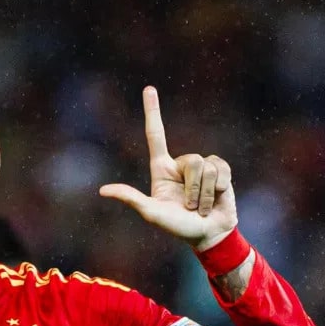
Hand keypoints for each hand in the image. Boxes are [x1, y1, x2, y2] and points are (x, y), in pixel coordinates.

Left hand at [99, 87, 237, 250]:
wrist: (209, 235)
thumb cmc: (178, 227)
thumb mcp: (152, 213)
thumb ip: (131, 199)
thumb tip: (103, 190)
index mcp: (162, 169)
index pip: (156, 135)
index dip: (152, 112)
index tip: (149, 89)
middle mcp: (181, 165)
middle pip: (191, 160)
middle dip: (192, 189)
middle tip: (190, 208)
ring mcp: (202, 167)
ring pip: (206, 166)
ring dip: (205, 193)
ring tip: (202, 207)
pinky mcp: (221, 172)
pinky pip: (220, 169)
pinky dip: (218, 189)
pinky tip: (217, 199)